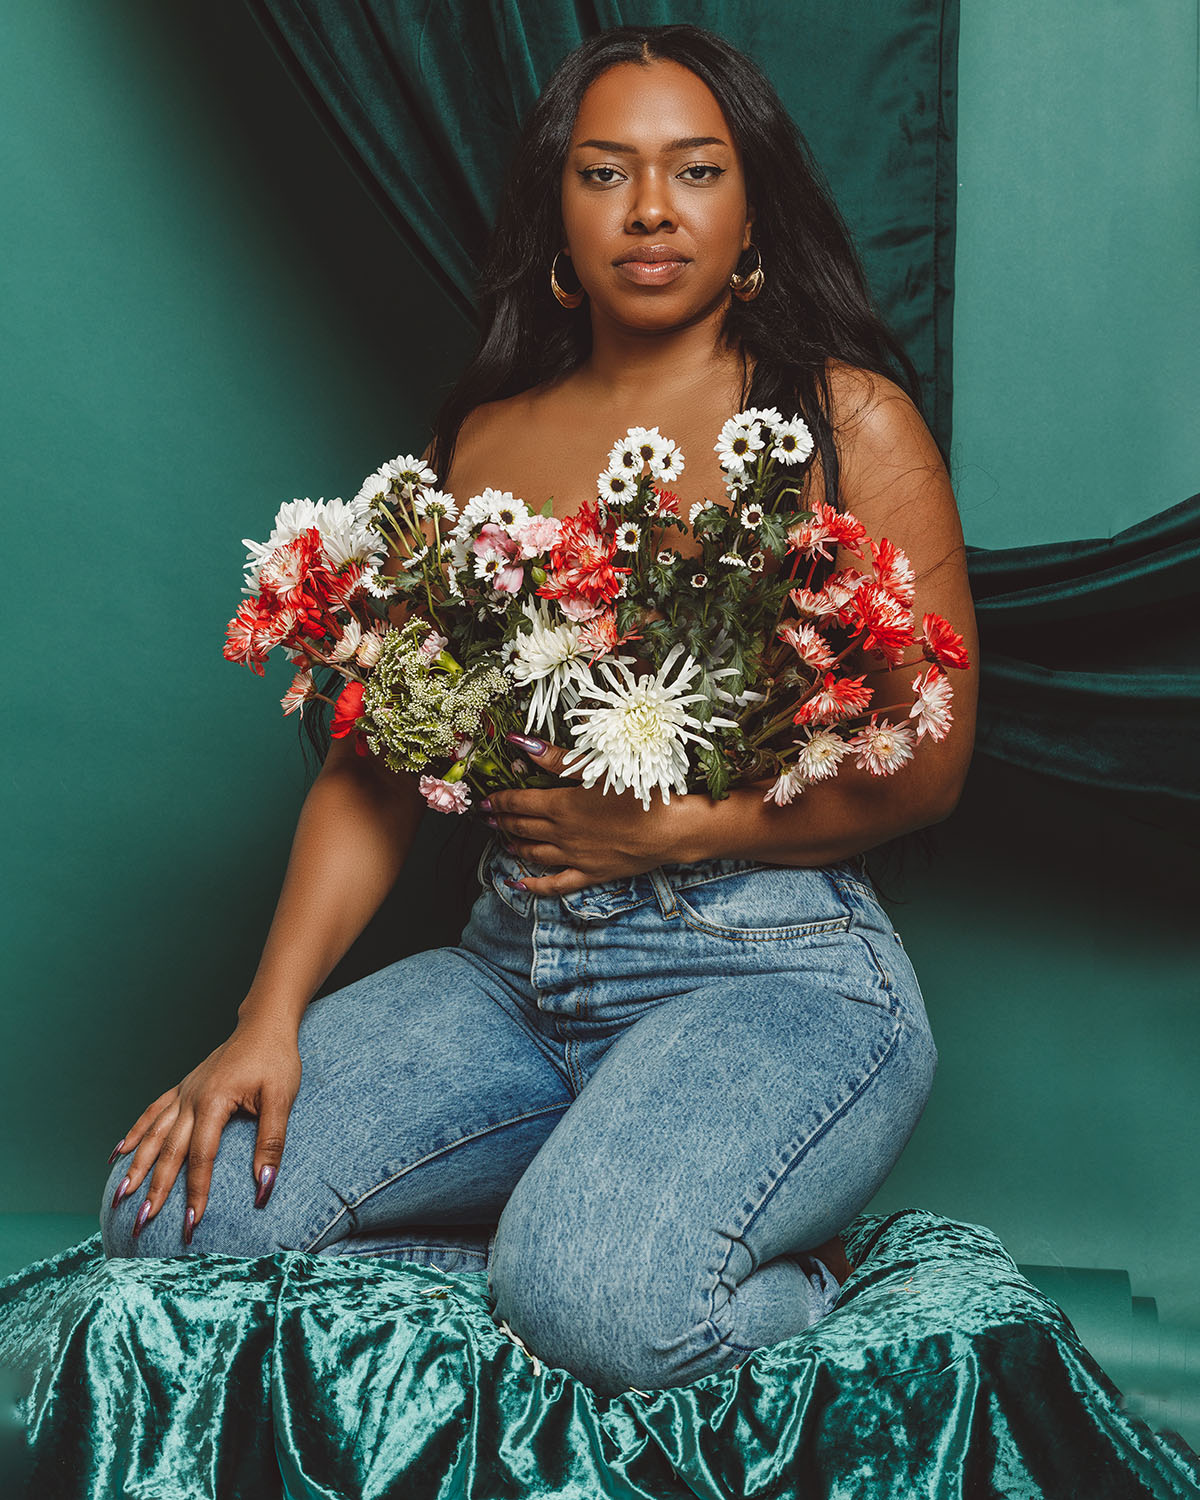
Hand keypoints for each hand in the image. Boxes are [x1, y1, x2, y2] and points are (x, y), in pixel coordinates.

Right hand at [109, 1017, 301, 1243]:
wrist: (265, 1025)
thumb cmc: (276, 1059)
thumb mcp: (282, 1099)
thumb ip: (271, 1142)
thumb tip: (265, 1185)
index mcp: (213, 1102)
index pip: (201, 1157)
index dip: (197, 1191)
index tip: (190, 1222)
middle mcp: (191, 1098)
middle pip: (169, 1151)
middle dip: (155, 1190)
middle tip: (141, 1223)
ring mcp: (184, 1092)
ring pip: (153, 1135)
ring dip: (137, 1166)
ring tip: (120, 1196)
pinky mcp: (184, 1087)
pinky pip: (153, 1113)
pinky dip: (135, 1133)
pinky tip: (120, 1152)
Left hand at [484, 733, 695, 895]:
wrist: (669, 828)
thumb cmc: (638, 792)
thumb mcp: (597, 767)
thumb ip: (556, 758)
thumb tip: (521, 743)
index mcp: (561, 805)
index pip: (519, 802)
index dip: (499, 800)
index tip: (485, 799)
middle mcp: (561, 834)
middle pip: (522, 827)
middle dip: (502, 821)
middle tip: (488, 818)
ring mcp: (574, 857)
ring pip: (534, 853)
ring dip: (515, 846)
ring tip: (504, 841)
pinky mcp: (590, 874)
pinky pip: (555, 884)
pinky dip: (534, 885)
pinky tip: (520, 883)